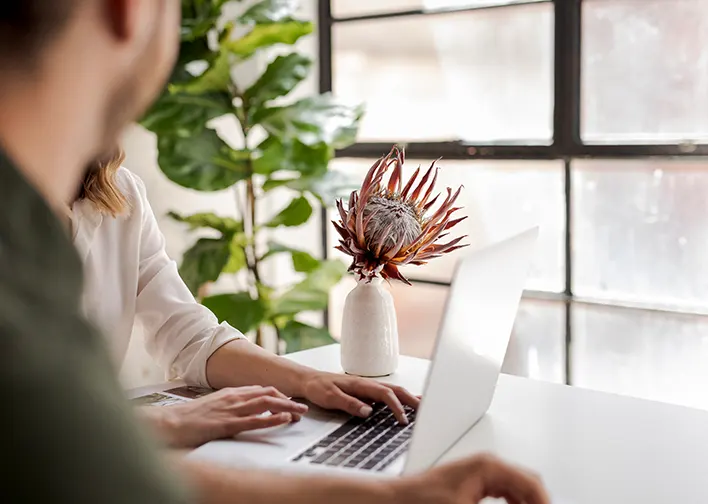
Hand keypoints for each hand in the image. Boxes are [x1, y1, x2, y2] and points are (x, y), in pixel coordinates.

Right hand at [142, 386, 307, 447]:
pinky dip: (272, 419)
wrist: (168, 422)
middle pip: (268, 393)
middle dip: (287, 399)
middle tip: (301, 407)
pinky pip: (255, 420)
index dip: (277, 395)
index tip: (288, 401)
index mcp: (229, 393)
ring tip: (300, 412)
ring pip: (266, 404)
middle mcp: (233, 397)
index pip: (260, 390)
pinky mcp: (227, 424)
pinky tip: (283, 419)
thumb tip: (236, 410)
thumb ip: (225, 406)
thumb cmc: (186, 418)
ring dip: (286, 407)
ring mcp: (231, 410)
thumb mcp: (210, 407)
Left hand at [300, 371, 419, 423]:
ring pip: (393, 391)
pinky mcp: (365, 392)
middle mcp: (367, 384)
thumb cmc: (318, 387)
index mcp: (361, 384)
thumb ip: (349, 403)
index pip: (385, 394)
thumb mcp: (330, 397)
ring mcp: (367, 387)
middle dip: (411, 400)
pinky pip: (386, 395)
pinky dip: (399, 398)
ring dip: (408, 398)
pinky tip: (406, 403)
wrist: (308, 381)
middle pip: (395, 390)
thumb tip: (368, 411)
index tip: (403, 420)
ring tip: (424, 406)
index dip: (396, 407)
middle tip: (426, 411)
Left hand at [398, 454, 549, 503]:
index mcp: (489, 466)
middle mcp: (487, 464)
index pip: (532, 483)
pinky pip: (505, 492)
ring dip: (526, 503)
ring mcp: (480, 471)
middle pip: (528, 483)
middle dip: (537, 501)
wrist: (396, 499)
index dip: (544, 502)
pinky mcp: (474, 482)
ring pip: (518, 489)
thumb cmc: (422, 500)